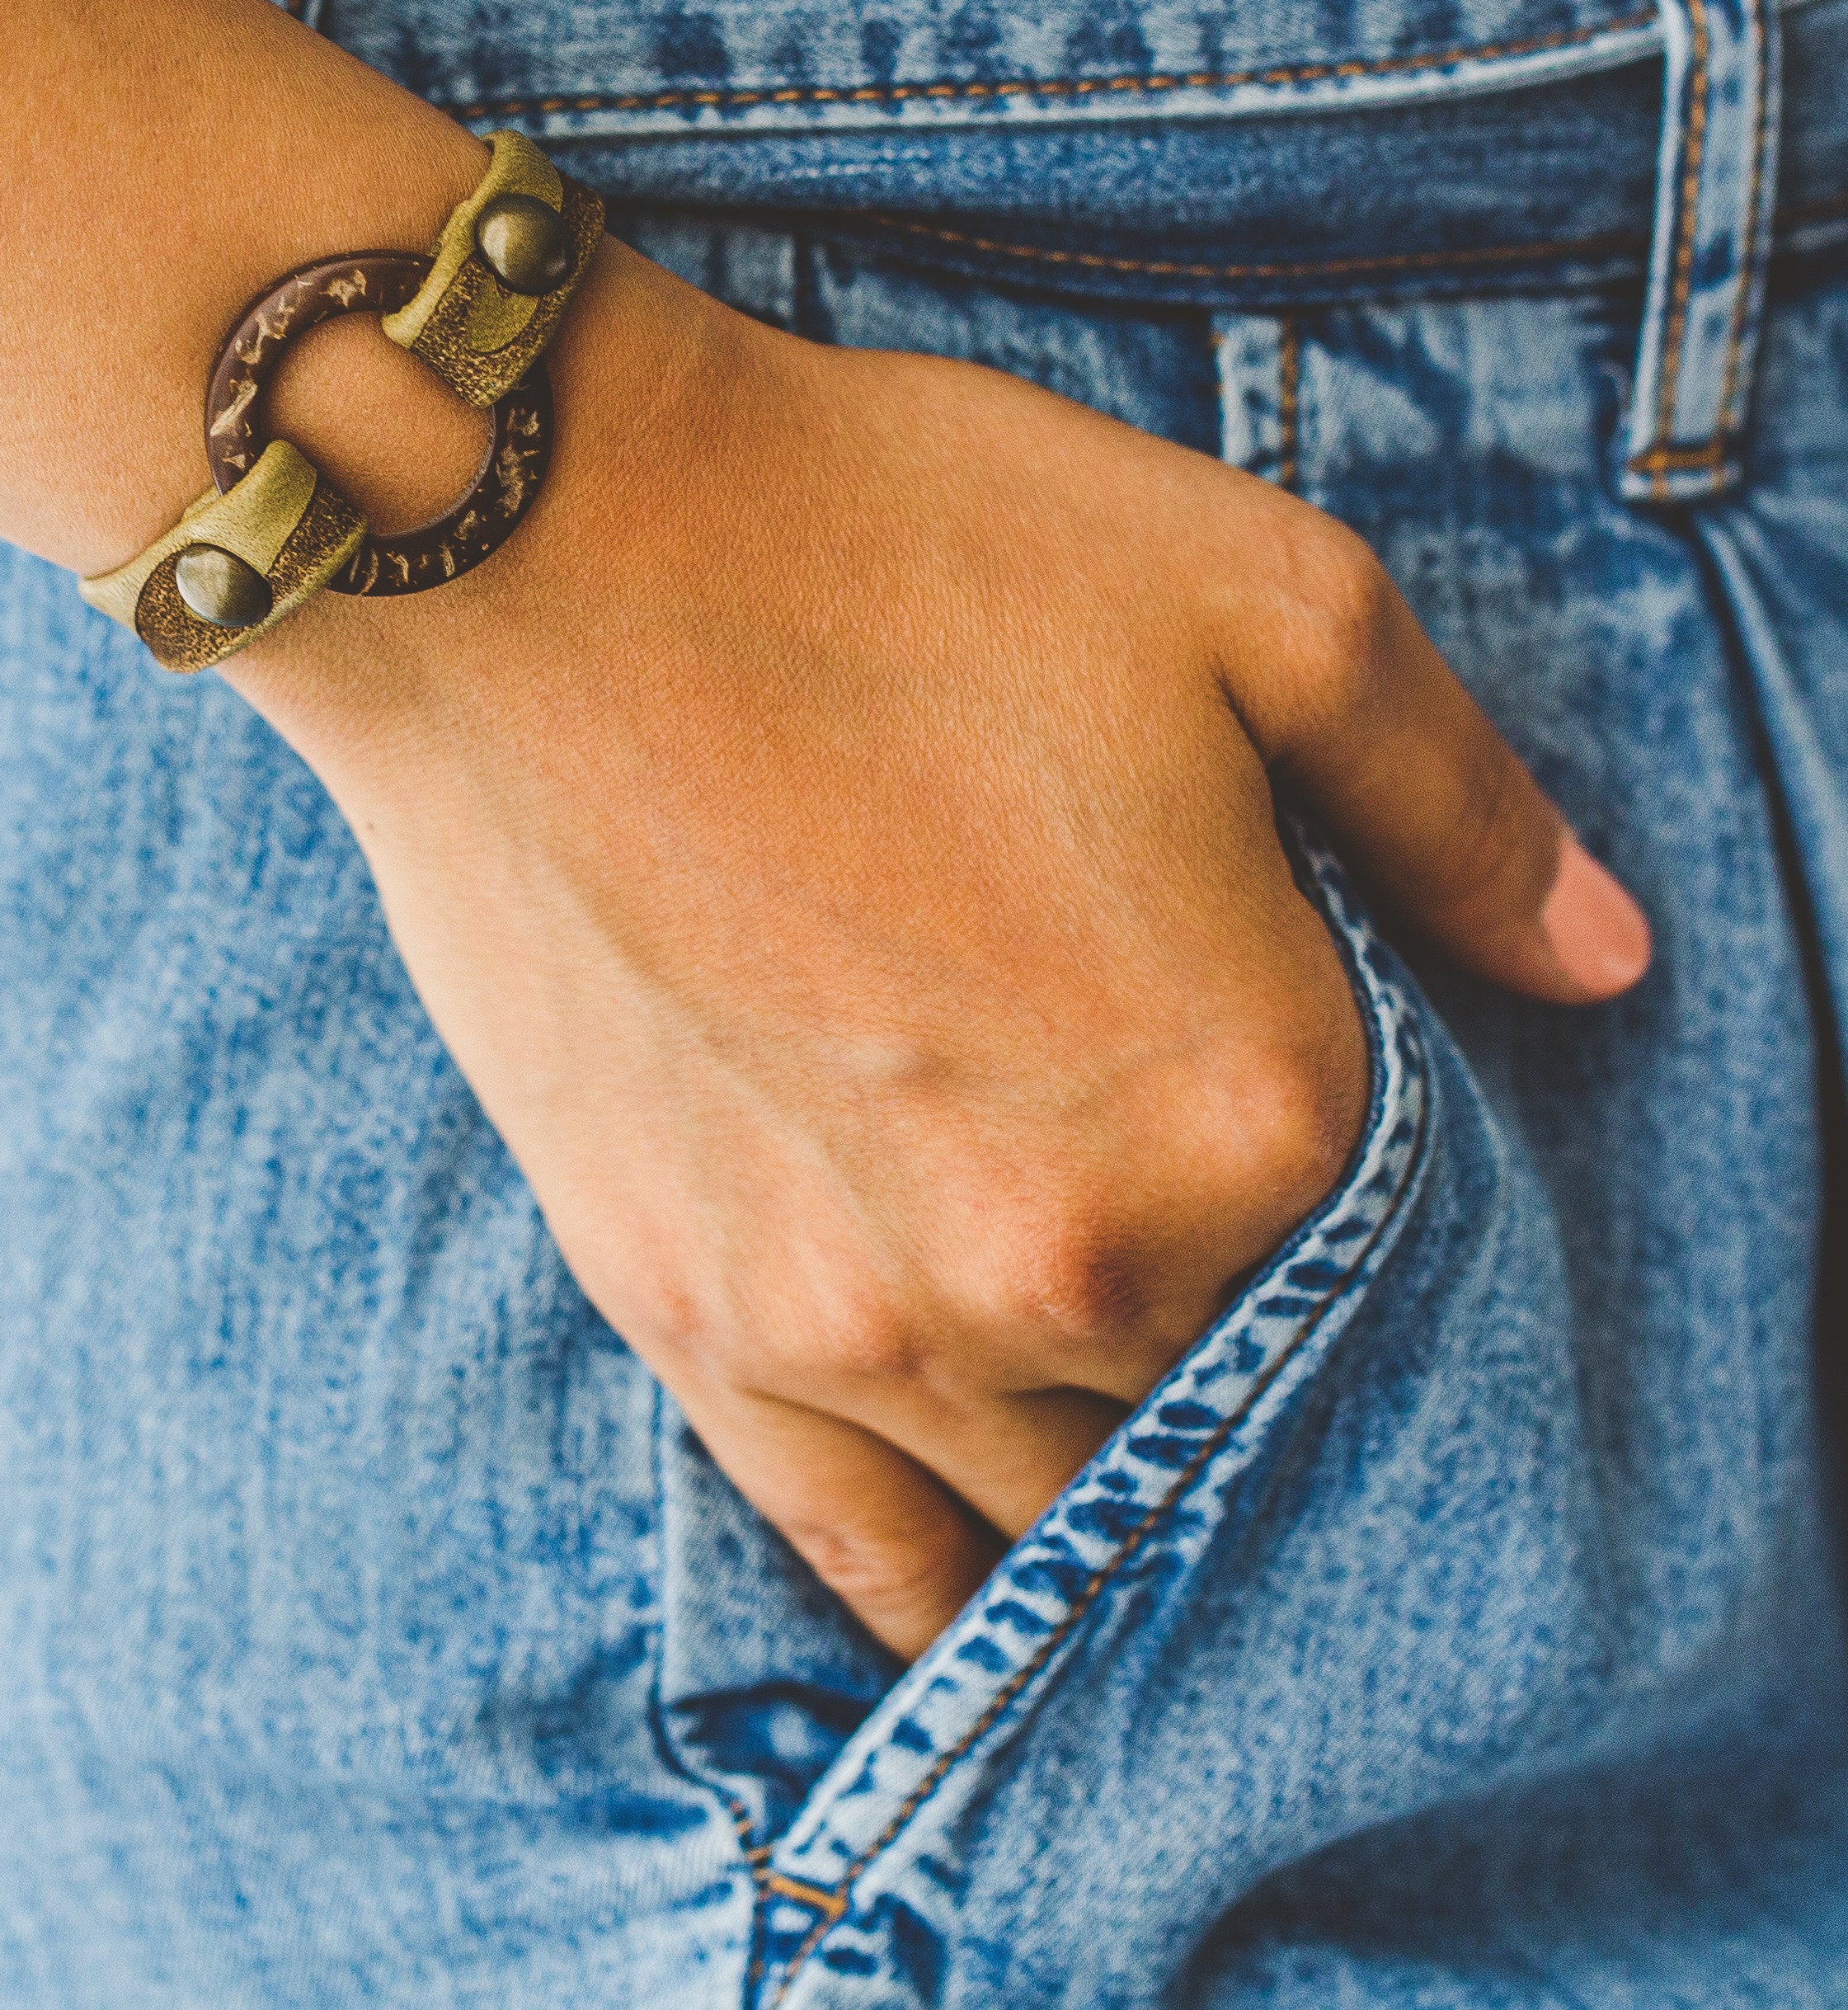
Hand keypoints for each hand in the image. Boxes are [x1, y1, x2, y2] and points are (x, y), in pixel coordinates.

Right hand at [235, 246, 1650, 1657]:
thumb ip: (1458, 801)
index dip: (1372, 1166)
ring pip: (1060, 1499)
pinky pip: (855, 1545)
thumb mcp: (1251, 592)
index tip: (1301, 1077)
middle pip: (1236, 1392)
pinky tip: (983, 1596)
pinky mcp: (688, 1317)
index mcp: (1245, 1103)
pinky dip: (940, 1595)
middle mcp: (1066, 1268)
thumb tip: (1601, 966)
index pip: (1407, 1243)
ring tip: (1107, 1382)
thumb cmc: (890, 539)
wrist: (532, 546)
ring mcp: (858, 1320)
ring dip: (1111, 1464)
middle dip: (1246, 1315)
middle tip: (1176, 1181)